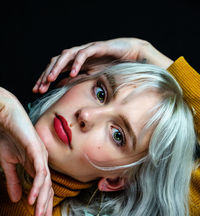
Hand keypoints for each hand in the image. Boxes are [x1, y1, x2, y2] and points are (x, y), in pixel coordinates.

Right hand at [0, 87, 52, 215]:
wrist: (4, 115)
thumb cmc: (7, 136)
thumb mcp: (8, 164)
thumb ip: (13, 181)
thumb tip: (15, 199)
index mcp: (37, 166)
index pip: (42, 191)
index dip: (41, 208)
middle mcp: (43, 163)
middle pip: (47, 191)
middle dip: (43, 211)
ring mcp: (41, 156)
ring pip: (46, 185)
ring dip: (41, 203)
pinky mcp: (36, 149)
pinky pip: (39, 171)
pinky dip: (36, 187)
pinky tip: (32, 200)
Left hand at [32, 37, 173, 93]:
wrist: (128, 54)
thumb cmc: (110, 65)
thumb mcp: (90, 77)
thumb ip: (76, 80)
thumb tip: (60, 86)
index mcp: (74, 63)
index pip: (55, 70)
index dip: (45, 79)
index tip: (37, 91)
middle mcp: (77, 55)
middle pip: (56, 62)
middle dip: (46, 75)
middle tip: (39, 88)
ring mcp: (85, 50)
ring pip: (66, 56)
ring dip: (57, 67)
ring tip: (50, 79)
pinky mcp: (96, 47)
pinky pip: (83, 54)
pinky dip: (77, 63)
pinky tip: (72, 73)